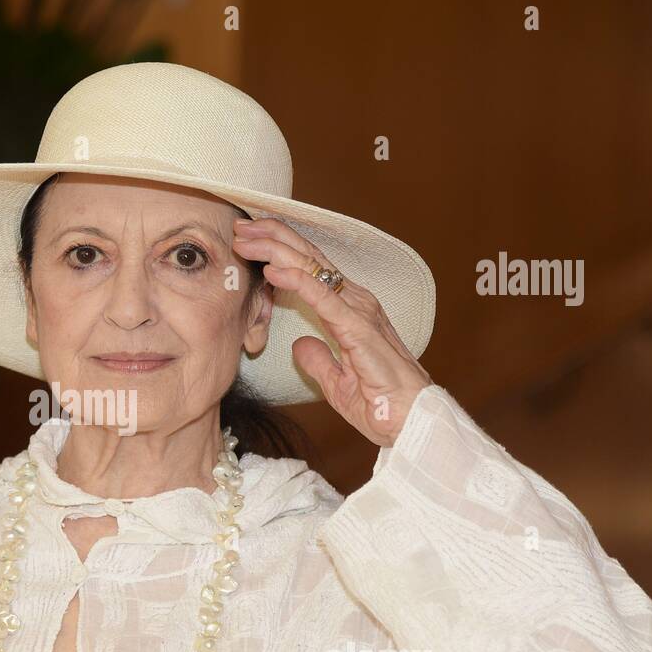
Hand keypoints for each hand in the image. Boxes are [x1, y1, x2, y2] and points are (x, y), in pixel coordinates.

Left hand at [232, 217, 431, 446]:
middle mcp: (357, 303)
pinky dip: (298, 281)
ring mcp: (360, 312)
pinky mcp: (359, 329)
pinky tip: (273, 270)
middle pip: (309, 260)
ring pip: (313, 270)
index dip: (279, 251)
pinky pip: (324, 298)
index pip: (311, 270)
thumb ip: (318, 359)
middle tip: (239, 227)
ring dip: (277, 251)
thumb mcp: (336, 382)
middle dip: (272, 239)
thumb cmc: (382, 404)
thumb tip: (299, 345)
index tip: (248, 241)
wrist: (412, 423)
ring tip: (246, 238)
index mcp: (350, 311)